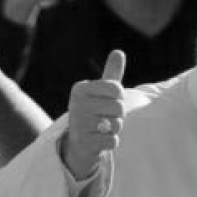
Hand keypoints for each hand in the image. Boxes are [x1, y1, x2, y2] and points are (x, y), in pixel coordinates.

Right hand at [63, 50, 126, 179]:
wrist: (78, 143)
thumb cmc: (94, 113)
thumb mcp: (101, 92)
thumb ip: (111, 73)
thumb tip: (119, 52)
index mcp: (80, 89)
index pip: (116, 89)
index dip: (120, 97)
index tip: (110, 100)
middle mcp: (77, 105)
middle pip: (119, 108)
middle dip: (118, 115)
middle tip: (105, 117)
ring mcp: (79, 125)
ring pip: (116, 124)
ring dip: (114, 128)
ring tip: (102, 129)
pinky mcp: (84, 144)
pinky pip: (112, 140)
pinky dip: (111, 142)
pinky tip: (100, 140)